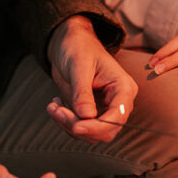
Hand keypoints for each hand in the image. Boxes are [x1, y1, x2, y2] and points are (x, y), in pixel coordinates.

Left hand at [46, 15, 137, 143]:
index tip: (76, 126)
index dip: (98, 126)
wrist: (69, 44)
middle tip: (58, 112)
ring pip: (91, 134)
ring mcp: (105, 109)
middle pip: (105, 131)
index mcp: (123, 88)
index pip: (118, 117)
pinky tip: (56, 105)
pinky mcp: (91, 113)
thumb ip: (83, 92)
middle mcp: (118, 102)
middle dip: (79, 126)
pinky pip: (80, 128)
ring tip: (53, 106)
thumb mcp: (80, 66)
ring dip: (68, 125)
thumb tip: (86, 116)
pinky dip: (65, 122)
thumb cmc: (79, 48)